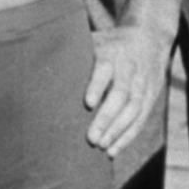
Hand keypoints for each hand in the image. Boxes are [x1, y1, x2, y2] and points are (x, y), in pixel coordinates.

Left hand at [84, 22, 170, 157]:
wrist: (149, 38)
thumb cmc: (109, 44)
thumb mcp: (94, 40)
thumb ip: (74, 53)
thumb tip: (38, 66)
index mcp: (111, 52)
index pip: (104, 69)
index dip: (97, 86)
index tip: (88, 104)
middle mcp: (129, 68)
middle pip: (121, 94)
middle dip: (107, 118)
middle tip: (92, 138)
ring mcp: (142, 82)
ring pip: (134, 109)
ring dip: (118, 130)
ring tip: (101, 147)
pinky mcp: (151, 96)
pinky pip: (140, 118)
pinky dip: (127, 136)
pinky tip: (113, 150)